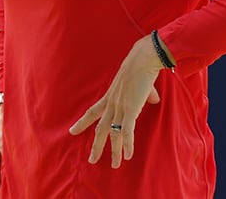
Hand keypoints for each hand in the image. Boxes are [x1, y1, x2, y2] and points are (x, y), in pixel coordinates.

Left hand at [69, 36, 163, 168]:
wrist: (143, 59)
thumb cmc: (141, 68)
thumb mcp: (137, 84)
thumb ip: (144, 94)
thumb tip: (153, 99)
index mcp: (110, 97)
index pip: (92, 112)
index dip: (82, 123)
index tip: (72, 132)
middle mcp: (112, 103)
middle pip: (100, 129)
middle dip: (96, 146)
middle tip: (92, 160)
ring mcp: (120, 107)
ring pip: (114, 134)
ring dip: (115, 151)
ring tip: (115, 165)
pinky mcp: (131, 109)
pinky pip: (127, 131)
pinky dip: (127, 144)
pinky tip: (128, 156)